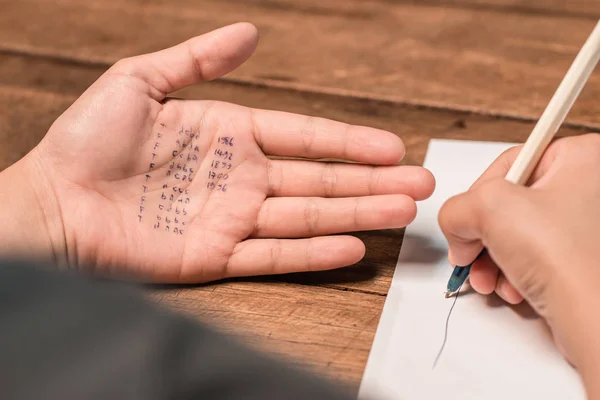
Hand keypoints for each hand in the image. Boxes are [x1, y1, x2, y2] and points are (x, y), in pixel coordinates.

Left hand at [3, 23, 433, 282]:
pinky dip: (313, 254)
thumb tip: (249, 31)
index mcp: (228, 134)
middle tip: (420, 183)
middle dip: (371, 181)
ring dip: (358, 214)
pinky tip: (353, 247)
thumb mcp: (140, 79)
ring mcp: (231, 220)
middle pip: (319, 179)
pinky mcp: (215, 257)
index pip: (303, 137)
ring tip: (403, 212)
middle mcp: (239, 178)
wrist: (51, 203)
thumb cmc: (87, 140)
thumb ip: (199, 57)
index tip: (390, 146)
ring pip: (307, 216)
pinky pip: (274, 255)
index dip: (348, 141)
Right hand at [438, 134, 599, 392]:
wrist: (595, 320)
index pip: (510, 163)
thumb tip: (456, 224)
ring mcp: (589, 226)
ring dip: (493, 259)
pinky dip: (514, 274)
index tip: (466, 221)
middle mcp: (592, 187)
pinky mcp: (584, 258)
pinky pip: (536, 256)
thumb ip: (456, 206)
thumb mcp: (488, 209)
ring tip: (490, 280)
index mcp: (584, 158)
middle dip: (483, 236)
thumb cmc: (566, 259)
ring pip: (519, 234)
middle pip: (511, 202)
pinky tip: (513, 289)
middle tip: (469, 254)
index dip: (478, 194)